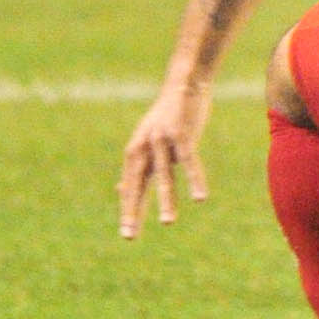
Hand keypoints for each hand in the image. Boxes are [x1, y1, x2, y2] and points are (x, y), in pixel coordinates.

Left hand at [119, 83, 212, 237]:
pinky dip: (195, 180)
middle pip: (137, 185)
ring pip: (164, 176)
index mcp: (135, 151)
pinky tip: (200, 197)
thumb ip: (135, 168)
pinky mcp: (182, 134)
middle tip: (129, 236)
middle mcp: (144, 147)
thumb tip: (119, 190)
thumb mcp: (145, 141)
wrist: (183, 82)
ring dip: (167, 200)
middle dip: (133, 211)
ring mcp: (162, 140)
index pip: (129, 187)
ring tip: (168, 223)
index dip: (129, 209)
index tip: (128, 233)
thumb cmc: (166, 116)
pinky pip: (190, 162)